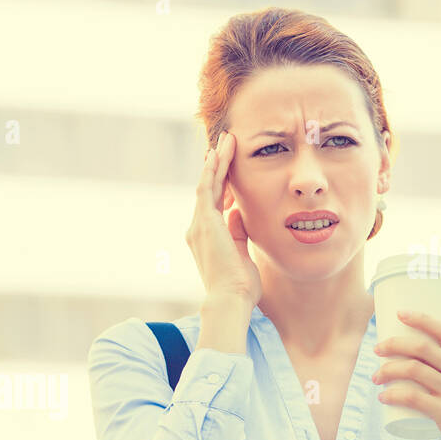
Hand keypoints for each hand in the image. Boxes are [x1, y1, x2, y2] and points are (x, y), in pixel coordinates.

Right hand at [185, 130, 262, 305]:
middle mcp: (198, 229)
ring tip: (227, 140)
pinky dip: (214, 168)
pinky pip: (208, 187)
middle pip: (208, 189)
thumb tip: (239, 214)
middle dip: (217, 165)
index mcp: (207, 238)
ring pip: (207, 184)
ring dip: (217, 161)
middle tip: (225, 143)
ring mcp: (199, 225)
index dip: (223, 183)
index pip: (215, 203)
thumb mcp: (242, 253)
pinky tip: (221, 152)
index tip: (230, 166)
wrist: (230, 299)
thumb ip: (239, 233)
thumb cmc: (240, 287)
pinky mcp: (205, 222)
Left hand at [371, 310, 440, 439]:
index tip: (399, 314)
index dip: (421, 319)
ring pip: (414, 371)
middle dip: (393, 345)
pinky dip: (393, 395)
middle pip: (423, 349)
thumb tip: (426, 364)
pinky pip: (413, 398)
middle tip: (377, 350)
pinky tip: (383, 397)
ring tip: (376, 378)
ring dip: (387, 371)